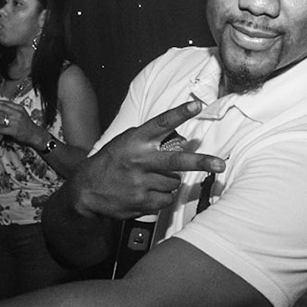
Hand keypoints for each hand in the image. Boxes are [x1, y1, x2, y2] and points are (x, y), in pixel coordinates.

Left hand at [0, 99, 49, 150]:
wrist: (34, 134)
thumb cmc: (27, 124)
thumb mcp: (22, 113)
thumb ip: (13, 109)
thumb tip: (1, 106)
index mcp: (19, 108)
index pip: (5, 103)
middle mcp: (17, 114)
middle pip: (2, 109)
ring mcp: (16, 123)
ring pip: (0, 119)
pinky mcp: (14, 131)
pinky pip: (2, 129)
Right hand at [67, 100, 224, 220]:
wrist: (86, 191)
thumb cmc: (111, 163)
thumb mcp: (125, 143)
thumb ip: (151, 140)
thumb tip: (183, 140)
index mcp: (135, 141)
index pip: (161, 123)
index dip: (180, 114)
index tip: (197, 105)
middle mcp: (139, 160)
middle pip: (176, 161)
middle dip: (201, 162)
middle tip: (219, 165)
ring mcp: (140, 183)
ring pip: (174, 181)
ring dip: (169, 181)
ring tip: (150, 179)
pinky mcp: (142, 201)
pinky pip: (166, 199)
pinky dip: (161, 197)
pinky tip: (146, 192)